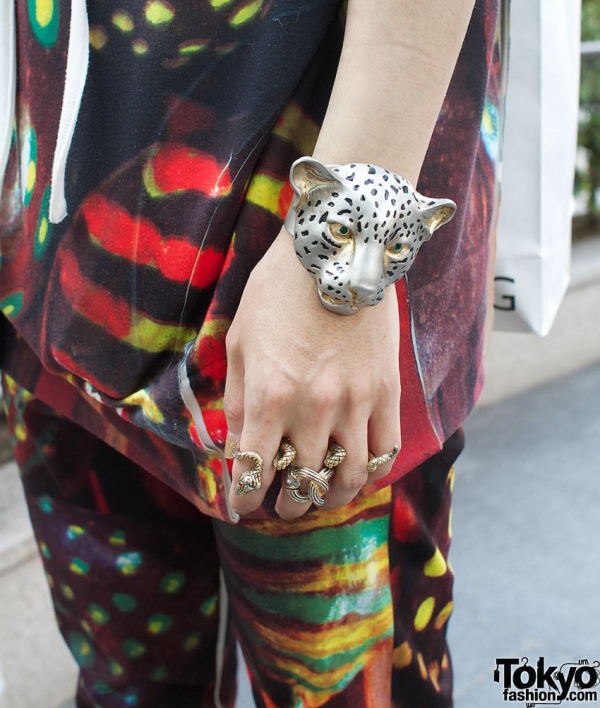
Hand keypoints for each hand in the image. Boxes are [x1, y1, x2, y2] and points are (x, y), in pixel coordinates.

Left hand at [224, 228, 400, 518]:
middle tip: (282, 507)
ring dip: (331, 499)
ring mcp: (356, 403)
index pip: (254, 471)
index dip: (244, 499)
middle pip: (302, 482)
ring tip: (320, 498)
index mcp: (270, 397)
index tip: (242, 508)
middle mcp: (314, 409)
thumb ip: (238, 400)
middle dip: (287, 504)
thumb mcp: (240, 340)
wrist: (337, 251)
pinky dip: (371, 473)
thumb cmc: (277, 290)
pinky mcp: (387, 391)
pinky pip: (385, 450)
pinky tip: (357, 475)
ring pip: (348, 477)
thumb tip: (236, 447)